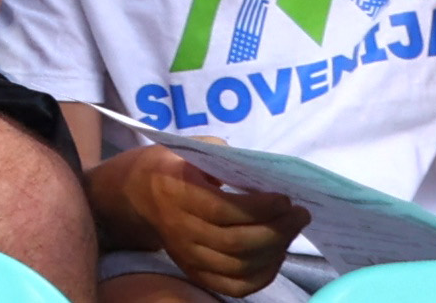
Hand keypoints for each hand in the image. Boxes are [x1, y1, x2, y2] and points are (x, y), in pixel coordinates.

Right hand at [87, 146, 310, 297]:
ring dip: (275, 251)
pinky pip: (235, 287)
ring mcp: (188, 256)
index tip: (285, 198)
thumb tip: (256, 168)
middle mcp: (181, 229)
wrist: (135, 197)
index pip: (222, 210)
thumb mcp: (185, 148)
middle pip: (237, 243)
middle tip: (300, 214)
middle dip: (277, 230)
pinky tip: (275, 255)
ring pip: (240, 266)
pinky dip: (262, 276)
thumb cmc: (168, 167)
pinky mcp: (196, 272)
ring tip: (291, 231)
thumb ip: (218, 151)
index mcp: (176, 193)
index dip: (259, 208)